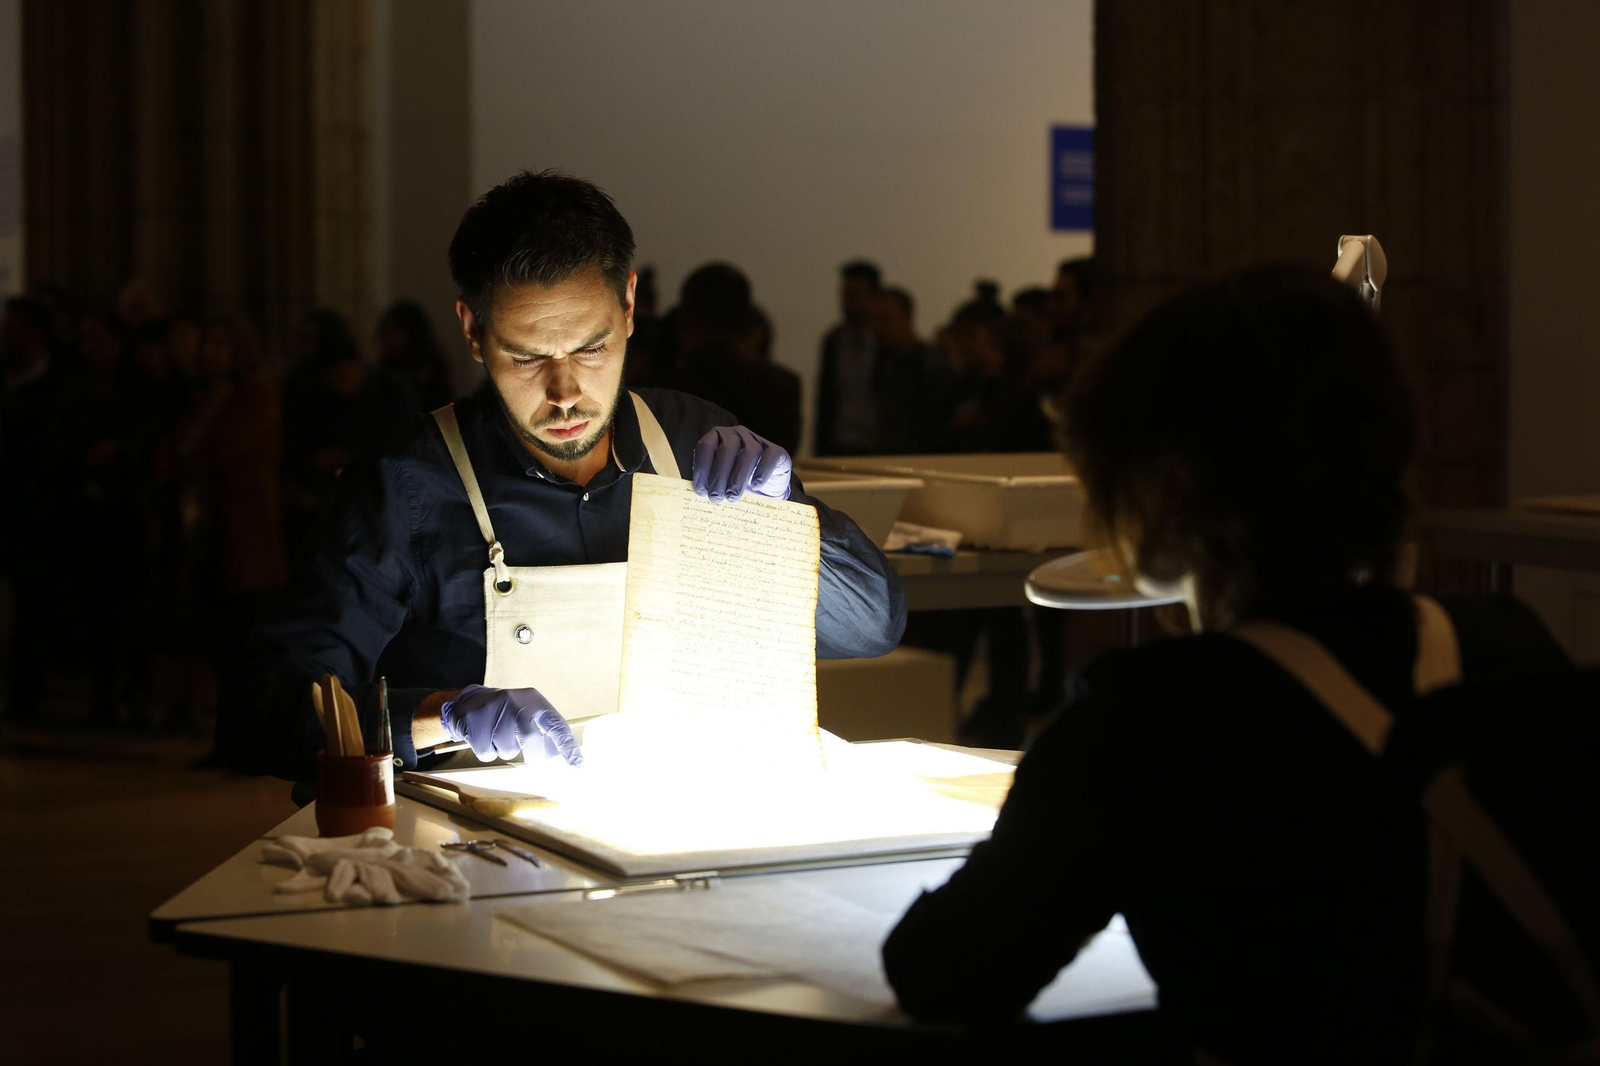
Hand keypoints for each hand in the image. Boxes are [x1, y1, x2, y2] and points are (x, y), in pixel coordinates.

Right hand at [438, 685, 583, 765]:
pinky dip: (487, 752)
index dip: (568, 745)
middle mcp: (515, 703)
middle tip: (531, 758)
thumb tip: (559, 758)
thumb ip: (544, 731)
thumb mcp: (528, 714)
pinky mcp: (473, 722)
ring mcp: (493, 711)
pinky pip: (487, 754)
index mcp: (534, 701)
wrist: (469, 702)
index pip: (556, 724)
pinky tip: (483, 736)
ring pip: (508, 751)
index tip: (577, 764)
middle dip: (533, 756)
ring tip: (497, 734)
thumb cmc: (507, 714)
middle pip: (531, 741)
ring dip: (505, 751)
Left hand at [692, 426, 790, 502]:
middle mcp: (737, 434)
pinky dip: (762, 472)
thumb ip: (710, 481)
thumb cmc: (737, 481)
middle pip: (727, 449)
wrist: (767, 486)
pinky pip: (770, 457)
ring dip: (738, 477)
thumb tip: (701, 494)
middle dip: (719, 476)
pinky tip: (756, 486)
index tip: (701, 491)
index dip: (702, 468)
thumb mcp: (720, 479)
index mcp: (718, 437)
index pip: (706, 446)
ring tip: (732, 497)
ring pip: (749, 452)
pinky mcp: (777, 451)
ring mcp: (758, 440)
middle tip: (715, 498)